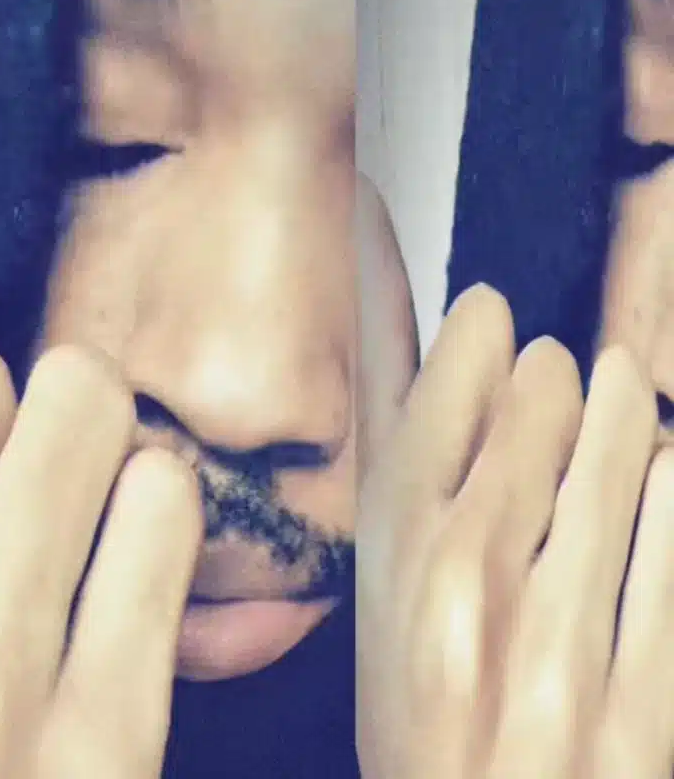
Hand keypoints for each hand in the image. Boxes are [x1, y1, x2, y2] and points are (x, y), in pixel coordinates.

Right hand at [357, 284, 673, 777]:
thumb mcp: (378, 584)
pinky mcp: (643, 698)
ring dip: (626, 411)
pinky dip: (673, 488)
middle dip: (554, 372)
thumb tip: (398, 327)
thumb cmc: (417, 707)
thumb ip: (396, 460)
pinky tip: (660, 471)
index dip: (478, 327)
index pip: (445, 382)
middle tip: (556, 374)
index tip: (490, 314)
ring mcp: (562, 637)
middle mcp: (470, 577)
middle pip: (541, 398)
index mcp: (394, 548)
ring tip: (618, 397)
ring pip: (624, 455)